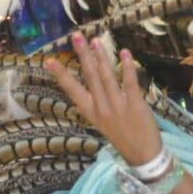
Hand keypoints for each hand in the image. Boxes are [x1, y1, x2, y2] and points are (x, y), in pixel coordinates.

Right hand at [44, 33, 164, 166]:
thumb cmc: (123, 135)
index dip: (61, 75)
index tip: (49, 60)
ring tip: (96, 41)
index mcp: (90, 113)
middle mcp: (101, 109)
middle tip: (76, 37)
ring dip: (102, 57)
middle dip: (83, 56)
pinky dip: (127, 67)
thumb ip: (97, 102)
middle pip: (90, 77)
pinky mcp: (136, 106)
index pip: (72, 91)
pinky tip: (124, 52)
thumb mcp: (102, 122)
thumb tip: (94, 77)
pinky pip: (130, 83)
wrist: (143, 156)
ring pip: (107, 78)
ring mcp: (118, 107)